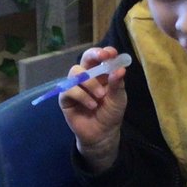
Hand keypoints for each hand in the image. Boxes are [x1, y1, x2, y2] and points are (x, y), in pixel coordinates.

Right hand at [59, 46, 127, 172]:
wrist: (102, 134)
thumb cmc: (111, 114)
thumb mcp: (118, 99)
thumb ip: (117, 84)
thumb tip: (120, 69)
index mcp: (101, 74)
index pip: (101, 57)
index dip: (104, 52)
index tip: (111, 53)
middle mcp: (87, 76)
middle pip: (85, 58)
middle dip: (94, 55)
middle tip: (103, 58)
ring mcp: (75, 86)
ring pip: (76, 72)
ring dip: (90, 82)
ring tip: (100, 97)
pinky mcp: (65, 98)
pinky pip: (69, 89)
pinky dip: (82, 96)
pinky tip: (91, 105)